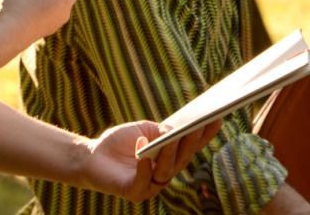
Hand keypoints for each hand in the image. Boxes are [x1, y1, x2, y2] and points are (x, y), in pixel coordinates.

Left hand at [80, 119, 221, 201]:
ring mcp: (150, 185)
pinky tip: (143, 156)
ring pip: (166, 172)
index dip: (204, 135)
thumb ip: (159, 131)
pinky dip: (144, 169)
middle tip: (196, 126)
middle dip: (190, 142)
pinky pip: (143, 183)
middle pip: (182, 159)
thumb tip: (173, 131)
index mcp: (170, 157)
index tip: (216, 117)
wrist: (93, 156)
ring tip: (170, 137)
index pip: (191, 147)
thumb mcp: (143, 129)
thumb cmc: (121, 141)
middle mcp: (164, 173)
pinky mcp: (134, 192)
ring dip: (169, 154)